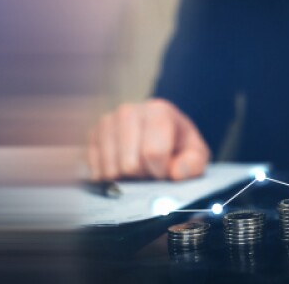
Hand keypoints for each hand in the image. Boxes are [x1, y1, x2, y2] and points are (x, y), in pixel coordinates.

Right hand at [87, 98, 209, 180]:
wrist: (158, 131)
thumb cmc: (177, 144)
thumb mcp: (195, 154)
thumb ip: (192, 164)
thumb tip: (175, 173)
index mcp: (158, 111)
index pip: (153, 153)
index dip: (160, 171)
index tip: (165, 170)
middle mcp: (129, 111)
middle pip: (129, 165)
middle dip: (142, 175)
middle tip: (150, 170)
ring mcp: (108, 122)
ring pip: (111, 169)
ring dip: (126, 178)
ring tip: (137, 168)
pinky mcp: (93, 134)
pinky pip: (95, 169)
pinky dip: (109, 177)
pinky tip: (121, 168)